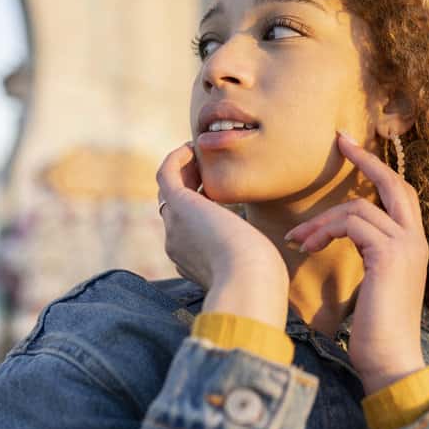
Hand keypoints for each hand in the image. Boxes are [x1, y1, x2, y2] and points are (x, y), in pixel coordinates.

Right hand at [156, 141, 289, 323]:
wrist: (247, 281)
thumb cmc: (260, 278)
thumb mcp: (253, 267)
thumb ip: (250, 257)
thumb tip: (262, 253)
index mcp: (192, 261)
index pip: (188, 229)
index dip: (200, 206)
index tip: (219, 190)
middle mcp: (176, 244)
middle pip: (174, 206)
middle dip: (190, 184)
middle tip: (209, 166)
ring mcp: (173, 225)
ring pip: (169, 190)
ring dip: (183, 169)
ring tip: (200, 153)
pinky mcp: (179, 206)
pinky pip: (166, 175)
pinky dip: (176, 159)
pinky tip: (193, 147)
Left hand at [283, 130, 428, 394]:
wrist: (391, 360)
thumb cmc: (377, 330)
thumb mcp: (373, 284)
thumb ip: (368, 254)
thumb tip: (339, 234)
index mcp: (413, 245)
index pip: (399, 195)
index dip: (377, 169)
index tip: (351, 149)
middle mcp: (415, 240)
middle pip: (393, 184)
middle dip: (366, 160)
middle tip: (340, 142)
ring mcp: (405, 246)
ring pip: (357, 208)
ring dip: (321, 222)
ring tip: (297, 241)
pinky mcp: (388, 255)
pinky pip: (351, 223)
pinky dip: (324, 231)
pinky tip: (307, 247)